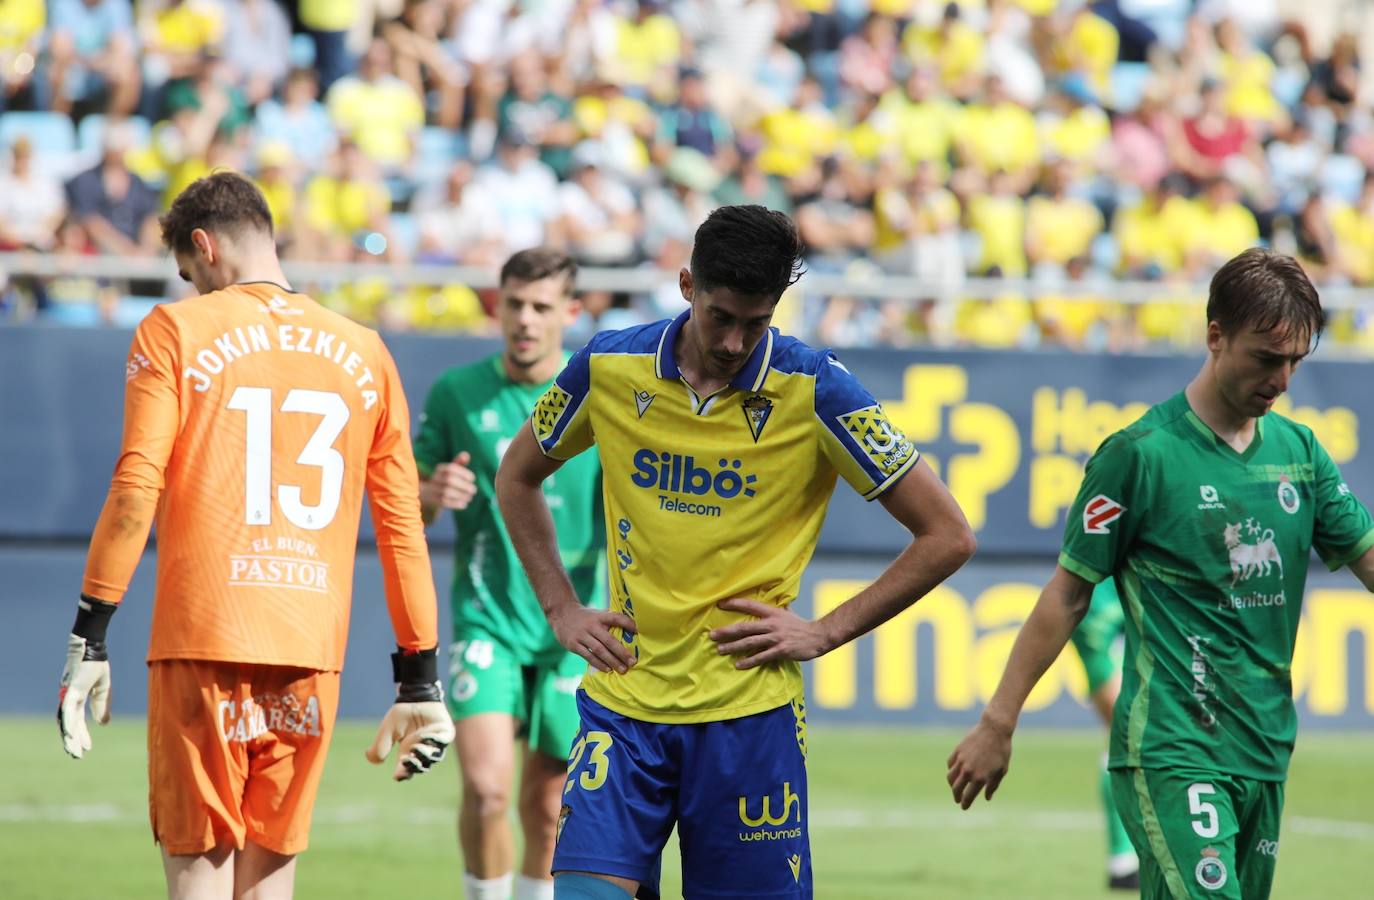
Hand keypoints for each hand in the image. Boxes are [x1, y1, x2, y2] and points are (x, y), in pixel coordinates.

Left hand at [58, 634, 111, 758]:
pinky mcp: (70, 692)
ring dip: (69, 737)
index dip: (82, 735)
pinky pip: (68, 711)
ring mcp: (68, 696)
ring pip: (67, 721)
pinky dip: (68, 724)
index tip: (87, 748)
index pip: (78, 721)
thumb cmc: (97, 665)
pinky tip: (69, 735)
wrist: (93, 649)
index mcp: (78, 699)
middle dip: (73, 741)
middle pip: (70, 725)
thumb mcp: (103, 689)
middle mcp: (70, 699)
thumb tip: (103, 724)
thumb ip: (102, 706)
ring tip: (73, 752)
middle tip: (76, 757)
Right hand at [365, 700, 454, 780]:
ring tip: (415, 748)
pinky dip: (436, 741)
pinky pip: (444, 741)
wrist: (414, 697)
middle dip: (414, 766)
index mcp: (408, 753)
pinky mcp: (446, 733)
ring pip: (434, 757)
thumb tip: (374, 761)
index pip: (406, 770)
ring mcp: (436, 743)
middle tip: (406, 760)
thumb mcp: (387, 730)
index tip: (397, 776)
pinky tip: (426, 737)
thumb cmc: (401, 715)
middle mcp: (423, 751)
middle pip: (421, 766)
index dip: (402, 774)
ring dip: (425, 755)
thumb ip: (380, 745)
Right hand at [420, 452, 476, 510]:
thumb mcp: (451, 469)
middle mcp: (435, 478)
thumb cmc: (445, 479)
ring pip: (447, 492)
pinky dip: (456, 504)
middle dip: (464, 486)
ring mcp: (433, 490)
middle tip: (473, 490)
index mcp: (440, 469)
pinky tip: (464, 503)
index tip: (472, 478)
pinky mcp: (434, 501)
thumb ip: (459, 462)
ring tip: (470, 497)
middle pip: (449, 480)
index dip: (464, 473)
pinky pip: (445, 502)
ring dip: (461, 495)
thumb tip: (466, 454)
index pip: (451, 468)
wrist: (428, 493)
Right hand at [550, 605, 636, 673]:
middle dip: (622, 652)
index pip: (616, 618)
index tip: (639, 631)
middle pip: (609, 640)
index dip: (628, 624)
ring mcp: (581, 635)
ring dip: (612, 661)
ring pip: (599, 650)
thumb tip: (632, 631)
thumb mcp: (598, 614)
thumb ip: (610, 622)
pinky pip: (588, 656)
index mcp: (600, 617)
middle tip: (632, 662)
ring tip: (622, 669)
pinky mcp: (573, 644)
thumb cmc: (586, 617)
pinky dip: (598, 663)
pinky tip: (607, 669)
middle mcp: (591, 625)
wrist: (561, 614)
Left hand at [708, 598, 830, 669]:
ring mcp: (776, 638)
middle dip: (727, 632)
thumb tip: (771, 596)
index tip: (720, 604)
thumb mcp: (787, 612)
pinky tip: (738, 664)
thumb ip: (775, 607)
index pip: (750, 605)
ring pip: (750, 643)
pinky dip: (749, 661)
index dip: (735, 604)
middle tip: (711, 635)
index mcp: (772, 613)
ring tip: (719, 650)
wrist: (818, 636)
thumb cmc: (800, 625)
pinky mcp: (781, 650)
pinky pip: (762, 657)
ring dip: (733, 647)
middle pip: (745, 627)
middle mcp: (772, 624)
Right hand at [946, 716, 1013, 808]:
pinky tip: (955, 771)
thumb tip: (987, 798)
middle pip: (956, 789)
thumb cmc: (1002, 751)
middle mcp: (969, 771)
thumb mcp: (1001, 770)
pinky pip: (950, 764)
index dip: (965, 803)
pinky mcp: (958, 751)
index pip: (968, 796)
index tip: (964, 807)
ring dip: (952, 784)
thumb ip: (993, 785)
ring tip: (955, 786)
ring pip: (950, 777)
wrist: (994, 729)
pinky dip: (951, 770)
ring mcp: (962, 761)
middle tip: (958, 799)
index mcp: (981, 778)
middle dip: (956, 796)